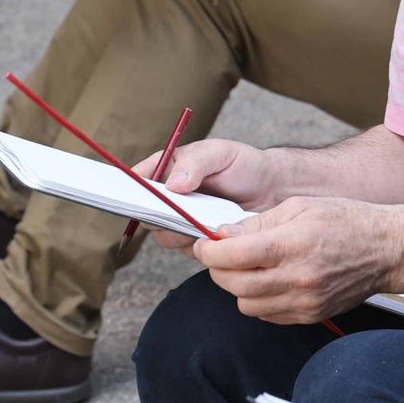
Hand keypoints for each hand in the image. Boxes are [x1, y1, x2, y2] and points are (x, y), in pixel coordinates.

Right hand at [133, 139, 280, 251]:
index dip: (129, 187)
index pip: (139, 178)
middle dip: (157, 214)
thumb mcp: (220, 153)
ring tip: (203, 221)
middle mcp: (170, 197)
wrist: (273, 190)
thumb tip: (172, 184)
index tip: (130, 195)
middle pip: (146, 212)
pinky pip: (188, 249)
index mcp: (169, 169)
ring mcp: (183, 220)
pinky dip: (199, 244)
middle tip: (176, 212)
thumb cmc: (244, 165)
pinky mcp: (198, 240)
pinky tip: (216, 232)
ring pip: (164, 235)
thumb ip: (196, 163)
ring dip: (180, 231)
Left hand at [193, 196, 395, 323]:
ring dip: (238, 287)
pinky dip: (259, 301)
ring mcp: (304, 301)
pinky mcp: (311, 315)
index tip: (204, 245)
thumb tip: (224, 234)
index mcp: (292, 244)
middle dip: (218, 269)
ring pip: (247, 305)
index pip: (232, 256)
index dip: (209, 251)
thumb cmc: (347, 221)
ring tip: (247, 268)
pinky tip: (269, 281)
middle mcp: (298, 278)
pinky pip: (268, 315)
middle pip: (234, 284)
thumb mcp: (300, 207)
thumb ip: (258, 222)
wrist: (387, 250)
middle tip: (219, 255)